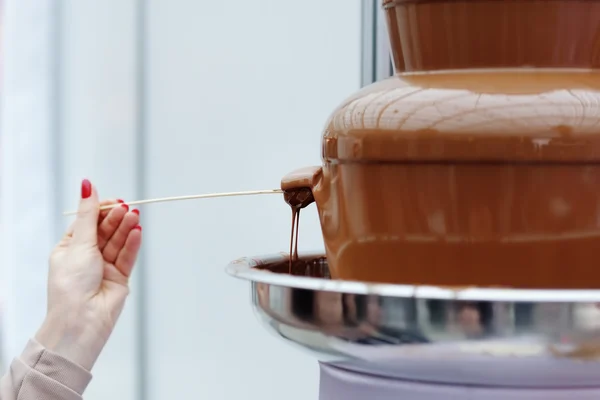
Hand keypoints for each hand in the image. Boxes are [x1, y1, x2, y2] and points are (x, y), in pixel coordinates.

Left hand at [35, 179, 141, 369]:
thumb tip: (86, 187)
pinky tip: (138, 231)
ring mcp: (104, 267)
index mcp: (69, 248)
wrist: (81, 321)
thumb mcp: (78, 245)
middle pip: (106, 230)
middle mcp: (87, 256)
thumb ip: (88, 216)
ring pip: (119, 241)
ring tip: (135, 216)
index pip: (88, 222)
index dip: (100, 209)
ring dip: (127, 228)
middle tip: (126, 208)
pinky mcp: (120, 277)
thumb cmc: (71, 287)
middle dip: (116, 218)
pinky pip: (128, 256)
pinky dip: (133, 243)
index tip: (113, 200)